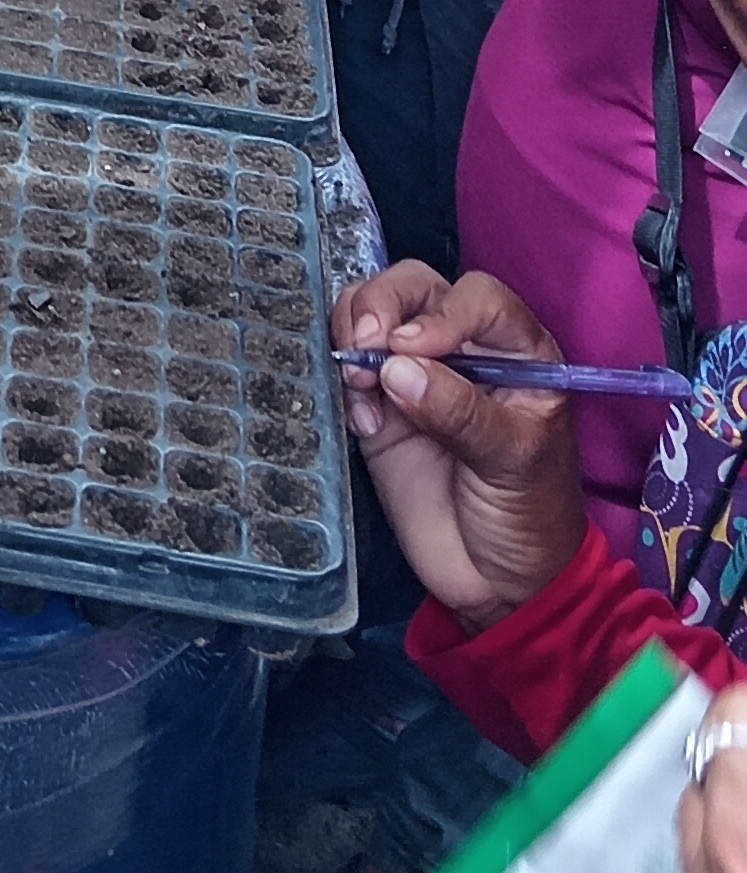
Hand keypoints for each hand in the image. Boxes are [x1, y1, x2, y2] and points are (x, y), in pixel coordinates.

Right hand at [330, 262, 586, 629]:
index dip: (442, 313)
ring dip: (355, 329)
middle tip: (367, 345)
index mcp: (518, 352)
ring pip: (375, 313)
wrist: (496, 584)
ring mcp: (418, 375)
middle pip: (416, 288)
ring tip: (358, 381)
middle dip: (384, 303)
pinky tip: (362, 420)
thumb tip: (397, 369)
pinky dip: (343, 377)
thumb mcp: (513, 463)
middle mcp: (465, 350)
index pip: (478, 299)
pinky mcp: (380, 408)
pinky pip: (350, 364)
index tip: (411, 350)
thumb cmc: (529, 517)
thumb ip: (462, 413)